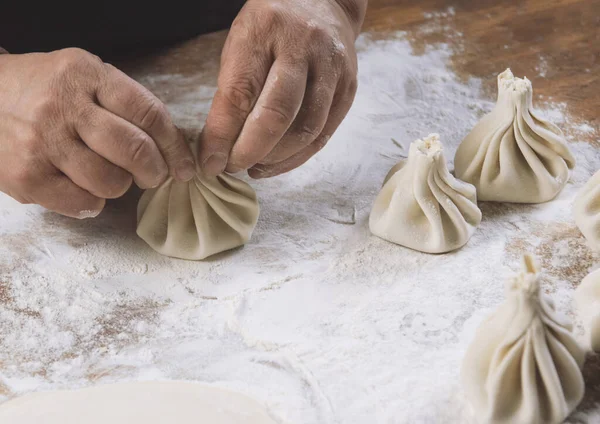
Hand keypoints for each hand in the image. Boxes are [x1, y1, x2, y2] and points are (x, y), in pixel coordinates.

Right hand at [0, 48, 194, 217]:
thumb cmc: (43, 91)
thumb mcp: (83, 78)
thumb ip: (124, 103)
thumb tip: (170, 148)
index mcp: (87, 75)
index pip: (149, 113)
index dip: (175, 146)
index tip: (184, 165)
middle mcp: (64, 106)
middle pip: (135, 150)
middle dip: (155, 171)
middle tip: (152, 176)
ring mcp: (44, 142)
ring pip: (112, 181)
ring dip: (120, 186)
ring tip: (107, 174)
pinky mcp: (27, 176)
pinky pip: (84, 204)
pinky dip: (93, 202)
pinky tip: (82, 187)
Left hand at [198, 0, 366, 177]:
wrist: (324, 1)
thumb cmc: (271, 28)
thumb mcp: (241, 44)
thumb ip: (232, 90)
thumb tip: (218, 146)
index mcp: (265, 30)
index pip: (239, 92)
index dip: (222, 135)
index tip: (209, 161)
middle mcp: (304, 47)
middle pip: (277, 114)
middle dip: (249, 150)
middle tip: (231, 166)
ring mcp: (332, 68)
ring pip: (306, 130)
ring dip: (275, 159)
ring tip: (253, 166)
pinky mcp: (349, 88)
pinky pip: (323, 135)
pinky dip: (297, 157)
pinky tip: (275, 163)